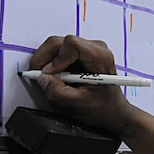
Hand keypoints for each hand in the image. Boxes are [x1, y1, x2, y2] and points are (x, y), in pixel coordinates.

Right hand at [29, 35, 153, 153]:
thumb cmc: (102, 108)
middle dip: (45, 59)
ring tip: (53, 80)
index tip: (50, 74)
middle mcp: (96, 48)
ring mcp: (88, 49)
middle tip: (41, 77)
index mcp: (100, 58)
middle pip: (60, 42)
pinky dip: (52, 64)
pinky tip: (58, 77)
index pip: (72, 44)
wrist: (112, 111)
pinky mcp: (81, 52)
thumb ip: (57, 92)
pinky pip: (59, 51)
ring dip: (48, 62)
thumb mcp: (77, 105)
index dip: (56, 58)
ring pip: (57, 46)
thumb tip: (42, 78)